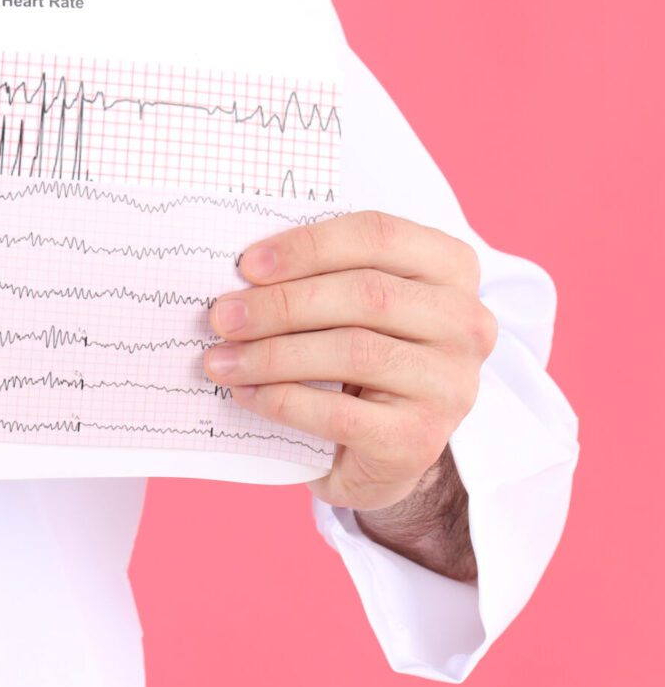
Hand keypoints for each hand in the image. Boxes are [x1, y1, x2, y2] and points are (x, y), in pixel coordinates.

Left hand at [203, 211, 496, 510]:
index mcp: (450, 269)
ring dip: (272, 354)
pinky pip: (341, 413)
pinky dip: (282, 401)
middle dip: (281, 304)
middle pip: (365, 294)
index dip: (308, 245)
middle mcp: (465, 323)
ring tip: (221, 360)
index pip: (379, 236)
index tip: (247, 264)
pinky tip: (245, 394)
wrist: (383, 451)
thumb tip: (241, 274)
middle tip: (222, 316)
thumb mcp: (349, 307)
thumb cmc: (358, 358)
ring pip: (353, 351)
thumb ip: (317, 277)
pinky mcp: (421, 439)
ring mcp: (450, 384)